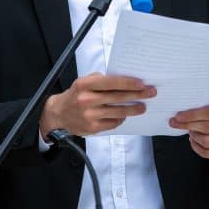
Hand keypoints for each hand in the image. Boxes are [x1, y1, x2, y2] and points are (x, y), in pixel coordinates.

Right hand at [40, 73, 155, 136]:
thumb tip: (124, 81)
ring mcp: (90, 115)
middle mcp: (87, 99)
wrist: (58, 114)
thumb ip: (101, 81)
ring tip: (142, 107)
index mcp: (86, 85)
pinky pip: (113, 123)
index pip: (112, 82)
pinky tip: (125, 115)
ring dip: (133, 109)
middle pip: (118, 97)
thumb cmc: (75, 95)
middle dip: (137, 95)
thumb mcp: (84, 82)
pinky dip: (121, 119)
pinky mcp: (93, 128)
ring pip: (118, 112)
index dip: (128, 83)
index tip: (141, 83)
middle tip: (150, 93)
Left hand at [169, 102, 208, 159]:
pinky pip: (207, 153)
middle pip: (207, 127)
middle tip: (175, 123)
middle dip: (188, 125)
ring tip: (190, 131)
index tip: (178, 116)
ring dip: (194, 136)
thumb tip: (180, 114)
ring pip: (207, 141)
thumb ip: (202, 107)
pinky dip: (196, 147)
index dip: (192, 115)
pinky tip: (193, 140)